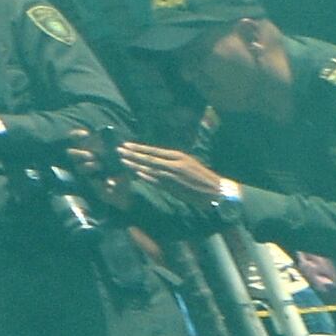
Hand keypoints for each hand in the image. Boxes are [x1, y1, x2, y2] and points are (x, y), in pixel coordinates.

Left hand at [115, 143, 233, 208]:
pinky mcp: (174, 188)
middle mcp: (174, 164)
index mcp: (178, 156)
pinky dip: (146, 177)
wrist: (217, 191)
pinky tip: (136, 174)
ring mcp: (174, 176)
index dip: (139, 148)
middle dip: (132, 154)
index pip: (153, 151)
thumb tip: (156, 159)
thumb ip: (173, 160)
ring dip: (135, 165)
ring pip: (150, 169)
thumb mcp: (189, 162)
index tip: (126, 145)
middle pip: (148, 158)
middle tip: (118, 150)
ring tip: (122, 160)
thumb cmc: (203, 177)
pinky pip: (156, 181)